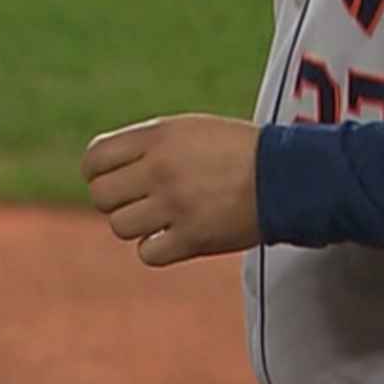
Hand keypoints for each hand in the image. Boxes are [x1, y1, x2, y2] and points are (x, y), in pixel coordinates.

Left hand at [81, 113, 261, 265]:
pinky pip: (148, 253)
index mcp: (156, 138)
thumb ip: (145, 145)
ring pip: (120, 226)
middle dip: (114, 201)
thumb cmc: (236, 151)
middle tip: (136, 201)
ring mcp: (176, 205)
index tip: (110, 178)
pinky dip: (155, 250)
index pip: (94, 159)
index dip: (96, 172)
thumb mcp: (187, 130)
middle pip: (101, 196)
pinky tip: (172, 238)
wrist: (288, 176)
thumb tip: (102, 168)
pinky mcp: (194, 238)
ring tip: (158, 219)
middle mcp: (160, 169)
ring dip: (136, 226)